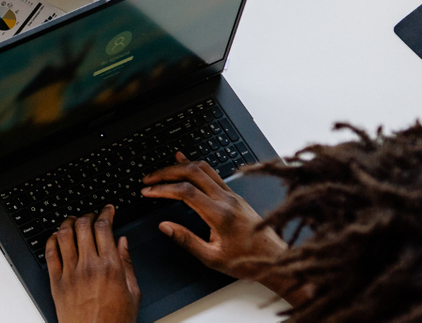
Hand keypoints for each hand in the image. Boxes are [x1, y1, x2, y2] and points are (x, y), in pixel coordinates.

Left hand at [46, 206, 138, 322]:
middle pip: (83, 226)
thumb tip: (122, 242)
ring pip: (64, 235)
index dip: (105, 213)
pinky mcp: (56, 282)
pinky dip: (52, 240)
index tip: (107, 209)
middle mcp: (88, 267)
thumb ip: (127, 263)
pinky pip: (50, 253)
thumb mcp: (133, 292)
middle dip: (88, 215)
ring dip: (68, 223)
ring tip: (73, 221)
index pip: (104, 228)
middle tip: (91, 214)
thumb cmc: (114, 321)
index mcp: (110, 267)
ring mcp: (70, 273)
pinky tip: (57, 236)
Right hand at [141, 153, 294, 298]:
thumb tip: (165, 227)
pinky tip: (186, 162)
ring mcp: (232, 195)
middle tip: (149, 179)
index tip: (147, 191)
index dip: (163, 189)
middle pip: (193, 173)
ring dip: (180, 167)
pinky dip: (195, 166)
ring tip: (161, 171)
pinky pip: (213, 174)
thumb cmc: (246, 260)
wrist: (274, 258)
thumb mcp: (212, 258)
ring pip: (203, 169)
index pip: (186, 192)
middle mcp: (227, 200)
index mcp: (220, 214)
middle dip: (166, 173)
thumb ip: (186, 240)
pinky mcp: (235, 196)